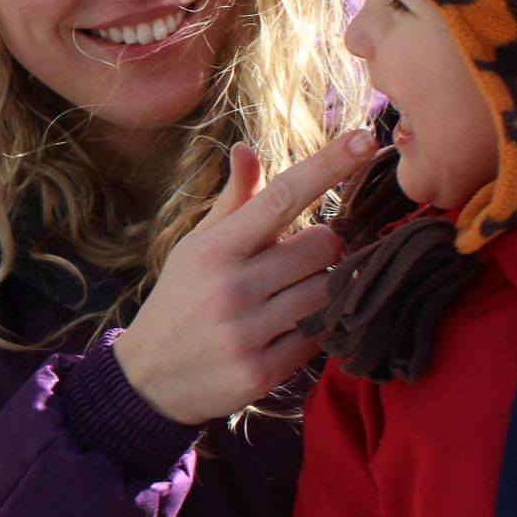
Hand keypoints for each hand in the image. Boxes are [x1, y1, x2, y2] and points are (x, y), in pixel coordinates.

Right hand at [112, 129, 376, 425]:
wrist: (150, 376)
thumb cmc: (181, 298)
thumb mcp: (196, 246)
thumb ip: (232, 202)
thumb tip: (248, 149)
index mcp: (214, 248)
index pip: (281, 197)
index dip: (328, 165)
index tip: (365, 139)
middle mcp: (230, 287)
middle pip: (323, 247)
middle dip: (323, 248)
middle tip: (301, 259)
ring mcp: (246, 332)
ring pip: (327, 291)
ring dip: (323, 288)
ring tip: (295, 293)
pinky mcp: (261, 372)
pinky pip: (319, 337)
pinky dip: (315, 328)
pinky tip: (289, 327)